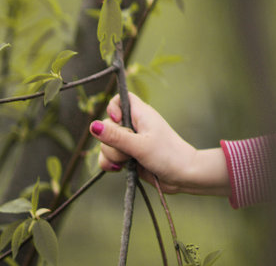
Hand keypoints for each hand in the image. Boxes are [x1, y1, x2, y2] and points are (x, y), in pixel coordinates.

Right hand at [90, 93, 228, 196]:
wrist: (182, 176)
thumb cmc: (167, 155)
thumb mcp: (139, 145)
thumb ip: (115, 137)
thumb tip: (93, 125)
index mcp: (141, 114)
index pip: (120, 99)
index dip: (112, 108)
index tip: (116, 120)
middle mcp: (134, 126)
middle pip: (108, 125)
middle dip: (112, 141)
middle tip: (129, 150)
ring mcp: (131, 141)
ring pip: (106, 143)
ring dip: (111, 155)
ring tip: (127, 162)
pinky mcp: (129, 156)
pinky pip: (109, 157)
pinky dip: (110, 163)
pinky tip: (119, 169)